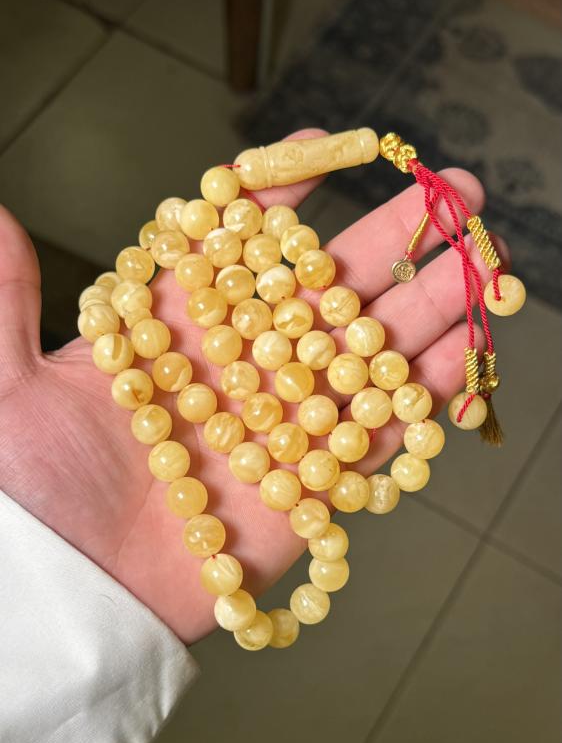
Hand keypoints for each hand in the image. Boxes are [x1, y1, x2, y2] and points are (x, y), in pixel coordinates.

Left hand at [0, 128, 499, 642]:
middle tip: (453, 190)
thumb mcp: (7, 386)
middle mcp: (238, 371)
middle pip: (326, 293)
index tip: (328, 144)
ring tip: (482, 259)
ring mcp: (279, 429)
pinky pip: (376, 438)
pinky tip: (464, 351)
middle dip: (391, 240)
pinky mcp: (307, 492)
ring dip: (425, 309)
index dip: (284, 194)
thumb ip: (8, 295)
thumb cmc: (26, 492)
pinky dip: (422, 399)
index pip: (240, 248)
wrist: (64, 597)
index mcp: (173, 332)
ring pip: (366, 358)